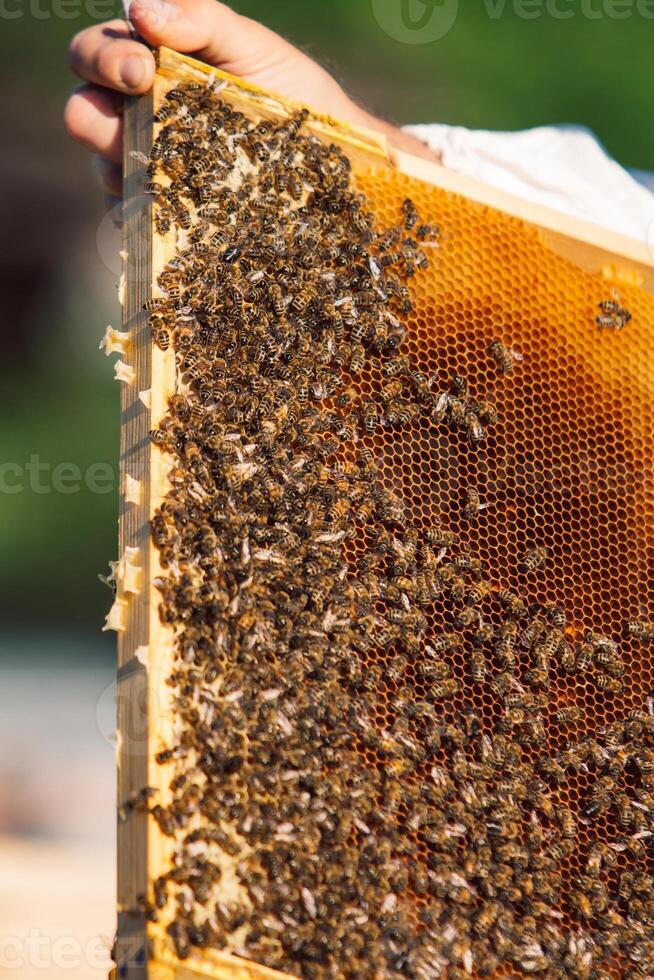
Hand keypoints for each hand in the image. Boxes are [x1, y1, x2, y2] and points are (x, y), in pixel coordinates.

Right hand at [64, 0, 437, 195]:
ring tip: (159, 169)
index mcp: (150, 70)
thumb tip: (140, 8)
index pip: (96, 55)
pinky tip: (169, 215)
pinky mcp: (164, 221)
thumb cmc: (294, 100)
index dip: (103, 59)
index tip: (140, 70)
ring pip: (103, 172)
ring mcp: (149, 174)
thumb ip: (202, 20)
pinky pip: (133, 223)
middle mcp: (138, 120)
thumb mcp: (255, 51)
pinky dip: (142, 218)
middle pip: (84, 113)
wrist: (334, 169)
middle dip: (95, 112)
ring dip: (119, 169)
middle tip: (138, 117)